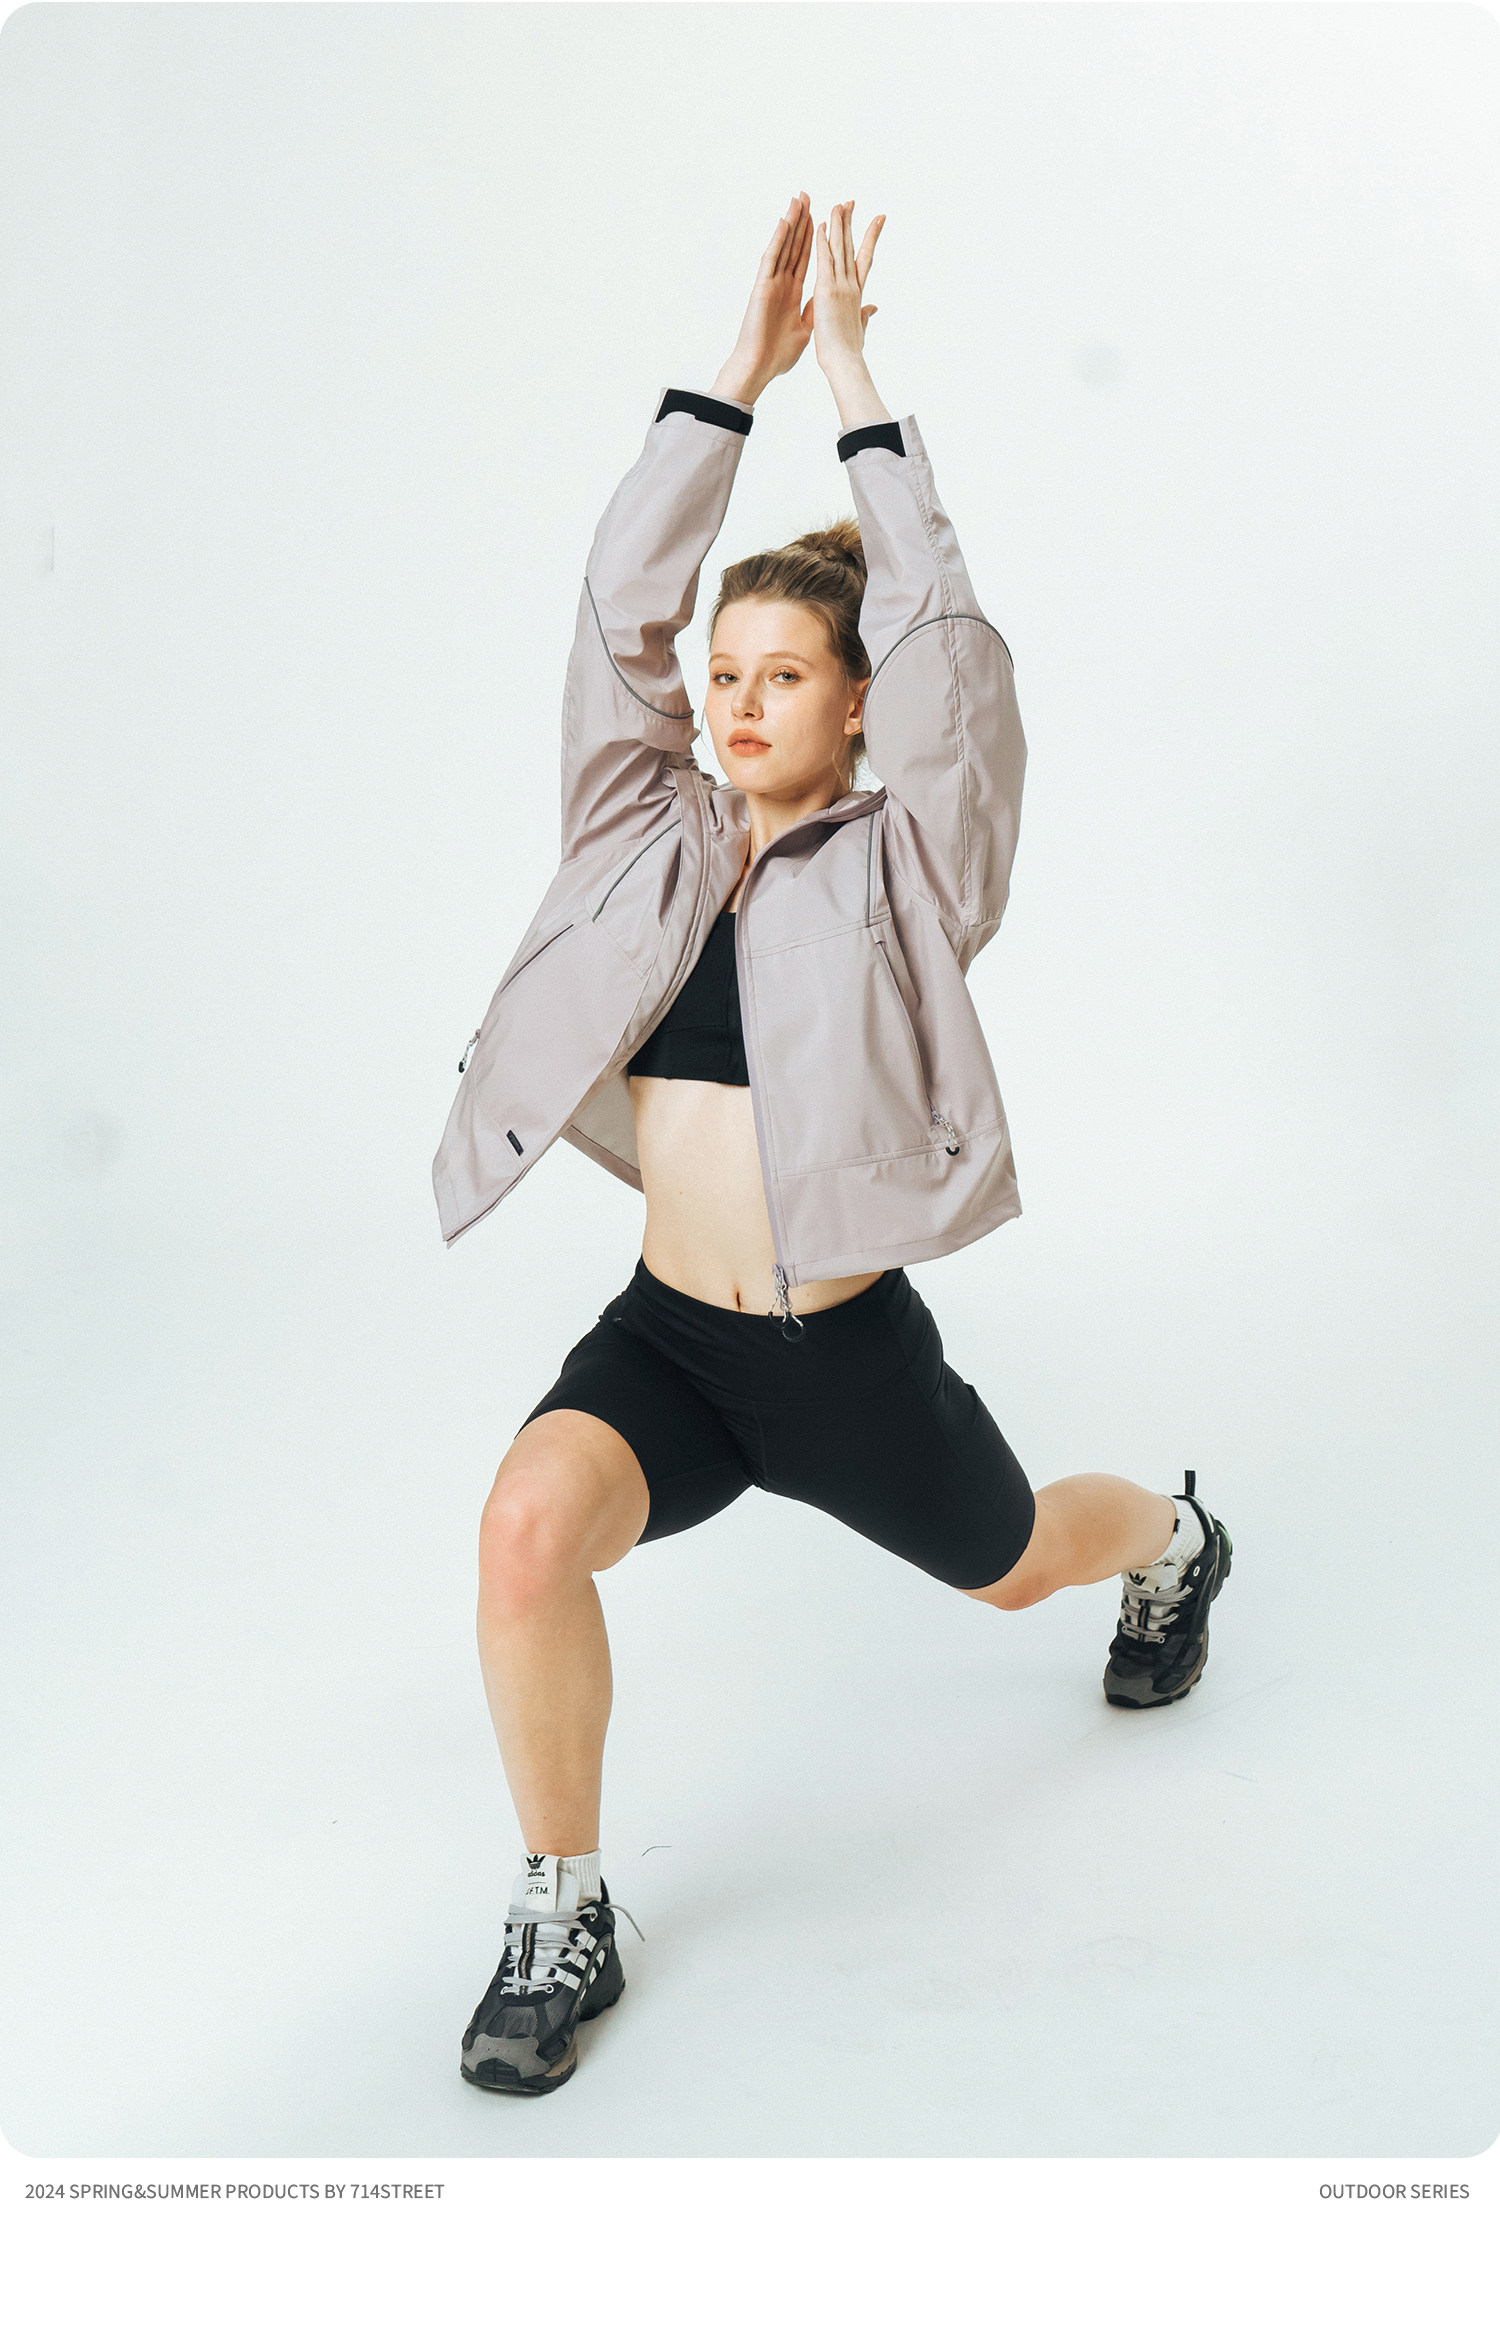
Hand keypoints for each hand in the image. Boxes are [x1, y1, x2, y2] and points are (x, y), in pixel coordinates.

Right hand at [711, 193, 815, 406]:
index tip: (824, 218)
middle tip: (808, 196)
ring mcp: (771, 283)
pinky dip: (777, 241)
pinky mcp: (762, 288)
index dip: (815, 237)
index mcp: (793, 293)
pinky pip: (770, 260)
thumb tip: (830, 304)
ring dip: (791, 223)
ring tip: (798, 199)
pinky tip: (784, 223)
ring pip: (783, 247)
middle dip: (803, 221)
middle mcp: (782, 283)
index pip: (806, 258)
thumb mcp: (806, 330)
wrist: (760, 368)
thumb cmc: (778, 355)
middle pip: (794, 246)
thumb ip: (815, 311)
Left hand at [812, 201, 883, 375]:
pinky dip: (823, 242)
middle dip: (852, 224)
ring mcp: (841, 286)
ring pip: (840, 249)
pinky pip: (824, 261)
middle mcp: (851, 285)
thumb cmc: (850, 352)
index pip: (864, 259)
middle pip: (852, 247)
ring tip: (838, 204)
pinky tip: (822, 225)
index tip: (877, 219)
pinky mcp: (827, 291)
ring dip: (839, 225)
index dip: (869, 238)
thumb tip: (873, 308)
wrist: (845, 362)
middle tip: (851, 202)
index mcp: (857, 293)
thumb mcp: (860, 328)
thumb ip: (865, 314)